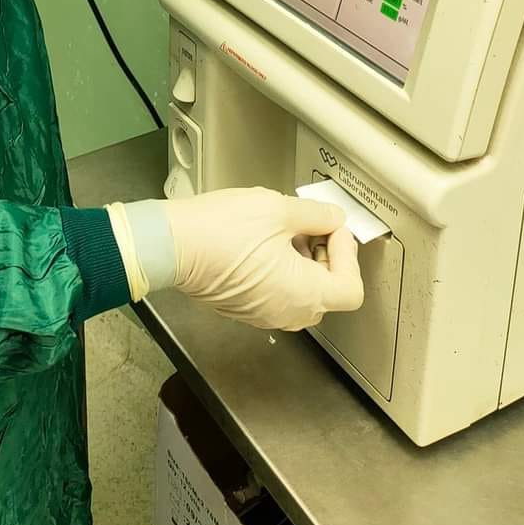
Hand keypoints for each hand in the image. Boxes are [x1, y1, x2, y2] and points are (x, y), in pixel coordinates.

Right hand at [108, 187, 362, 330]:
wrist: (172, 245)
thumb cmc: (222, 229)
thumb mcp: (278, 209)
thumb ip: (316, 215)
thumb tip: (333, 218)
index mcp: (305, 294)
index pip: (351, 287)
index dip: (347, 254)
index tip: (331, 228)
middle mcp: (288, 313)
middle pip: (329, 293)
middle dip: (326, 257)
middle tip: (311, 226)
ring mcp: (264, 315)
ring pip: (302, 295)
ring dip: (303, 264)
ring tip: (283, 231)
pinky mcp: (244, 309)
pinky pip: (278, 295)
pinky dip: (281, 272)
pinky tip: (263, 243)